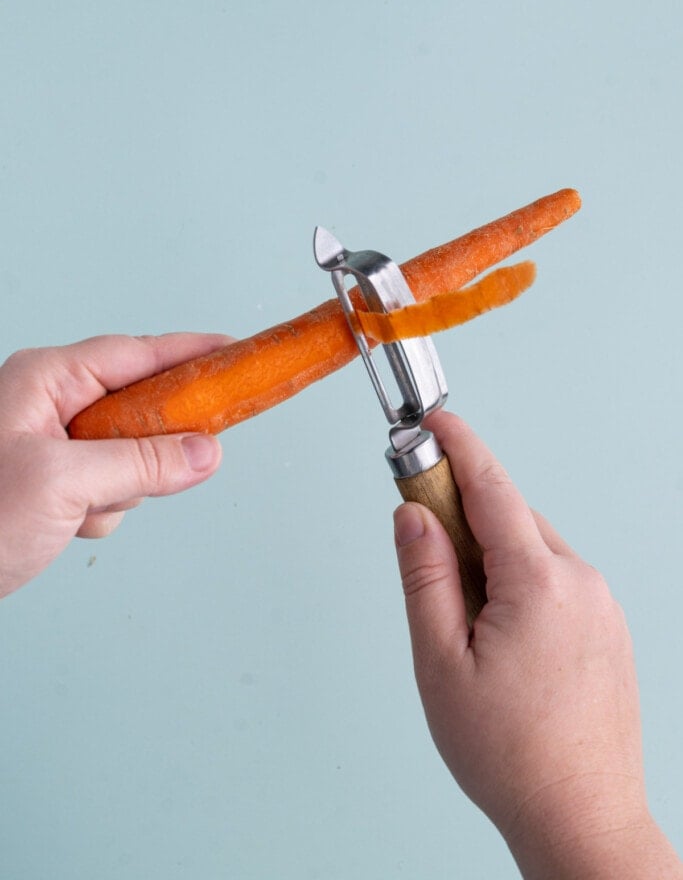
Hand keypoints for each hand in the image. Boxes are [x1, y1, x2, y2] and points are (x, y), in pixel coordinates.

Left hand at [0, 333, 228, 597]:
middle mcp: (49, 405)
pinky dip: (104, 509)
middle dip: (150, 445)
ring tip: (82, 509)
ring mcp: (52, 444)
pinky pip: (111, 486)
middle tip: (176, 461)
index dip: (188, 355)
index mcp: (44, 381)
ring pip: (130, 453)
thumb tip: (205, 452)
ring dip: (121, 488)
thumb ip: (141, 464)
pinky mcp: (56, 481)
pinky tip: (70, 526)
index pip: (134, 356)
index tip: (234, 354)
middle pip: (139, 406)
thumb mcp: (63, 484)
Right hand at [393, 411, 681, 879]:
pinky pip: (555, 578)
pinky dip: (518, 579)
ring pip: (532, 548)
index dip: (458, 447)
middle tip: (420, 540)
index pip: (491, 488)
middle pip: (510, 516)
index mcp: (538, 583)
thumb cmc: (510, 753)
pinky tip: (496, 630)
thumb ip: (425, 577)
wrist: (581, 817)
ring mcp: (601, 605)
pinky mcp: (607, 628)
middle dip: (462, 513)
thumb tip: (412, 515)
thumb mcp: (440, 662)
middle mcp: (580, 582)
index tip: (434, 422)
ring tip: (460, 617)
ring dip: (490, 554)